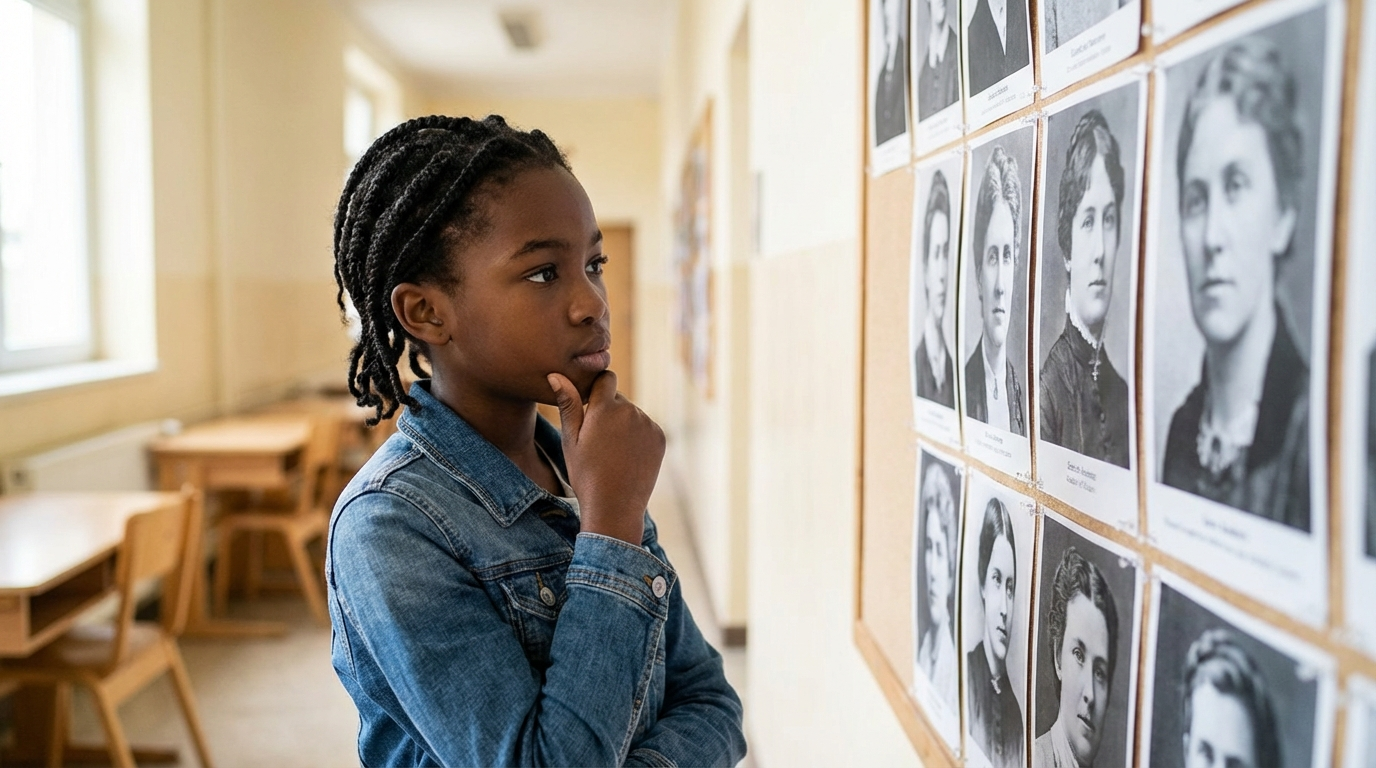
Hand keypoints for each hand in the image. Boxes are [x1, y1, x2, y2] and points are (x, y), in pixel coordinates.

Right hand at [547, 371, 663, 544]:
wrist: (615, 507)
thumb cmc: (585, 475)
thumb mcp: (570, 440)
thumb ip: (568, 404)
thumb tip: (556, 375)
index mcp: (605, 408)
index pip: (605, 378)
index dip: (596, 390)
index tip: (589, 408)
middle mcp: (630, 410)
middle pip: (618, 399)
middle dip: (608, 412)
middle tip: (598, 442)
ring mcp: (648, 424)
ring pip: (632, 414)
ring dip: (623, 425)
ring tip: (612, 454)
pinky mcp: (660, 437)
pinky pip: (646, 427)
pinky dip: (638, 437)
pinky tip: (627, 458)